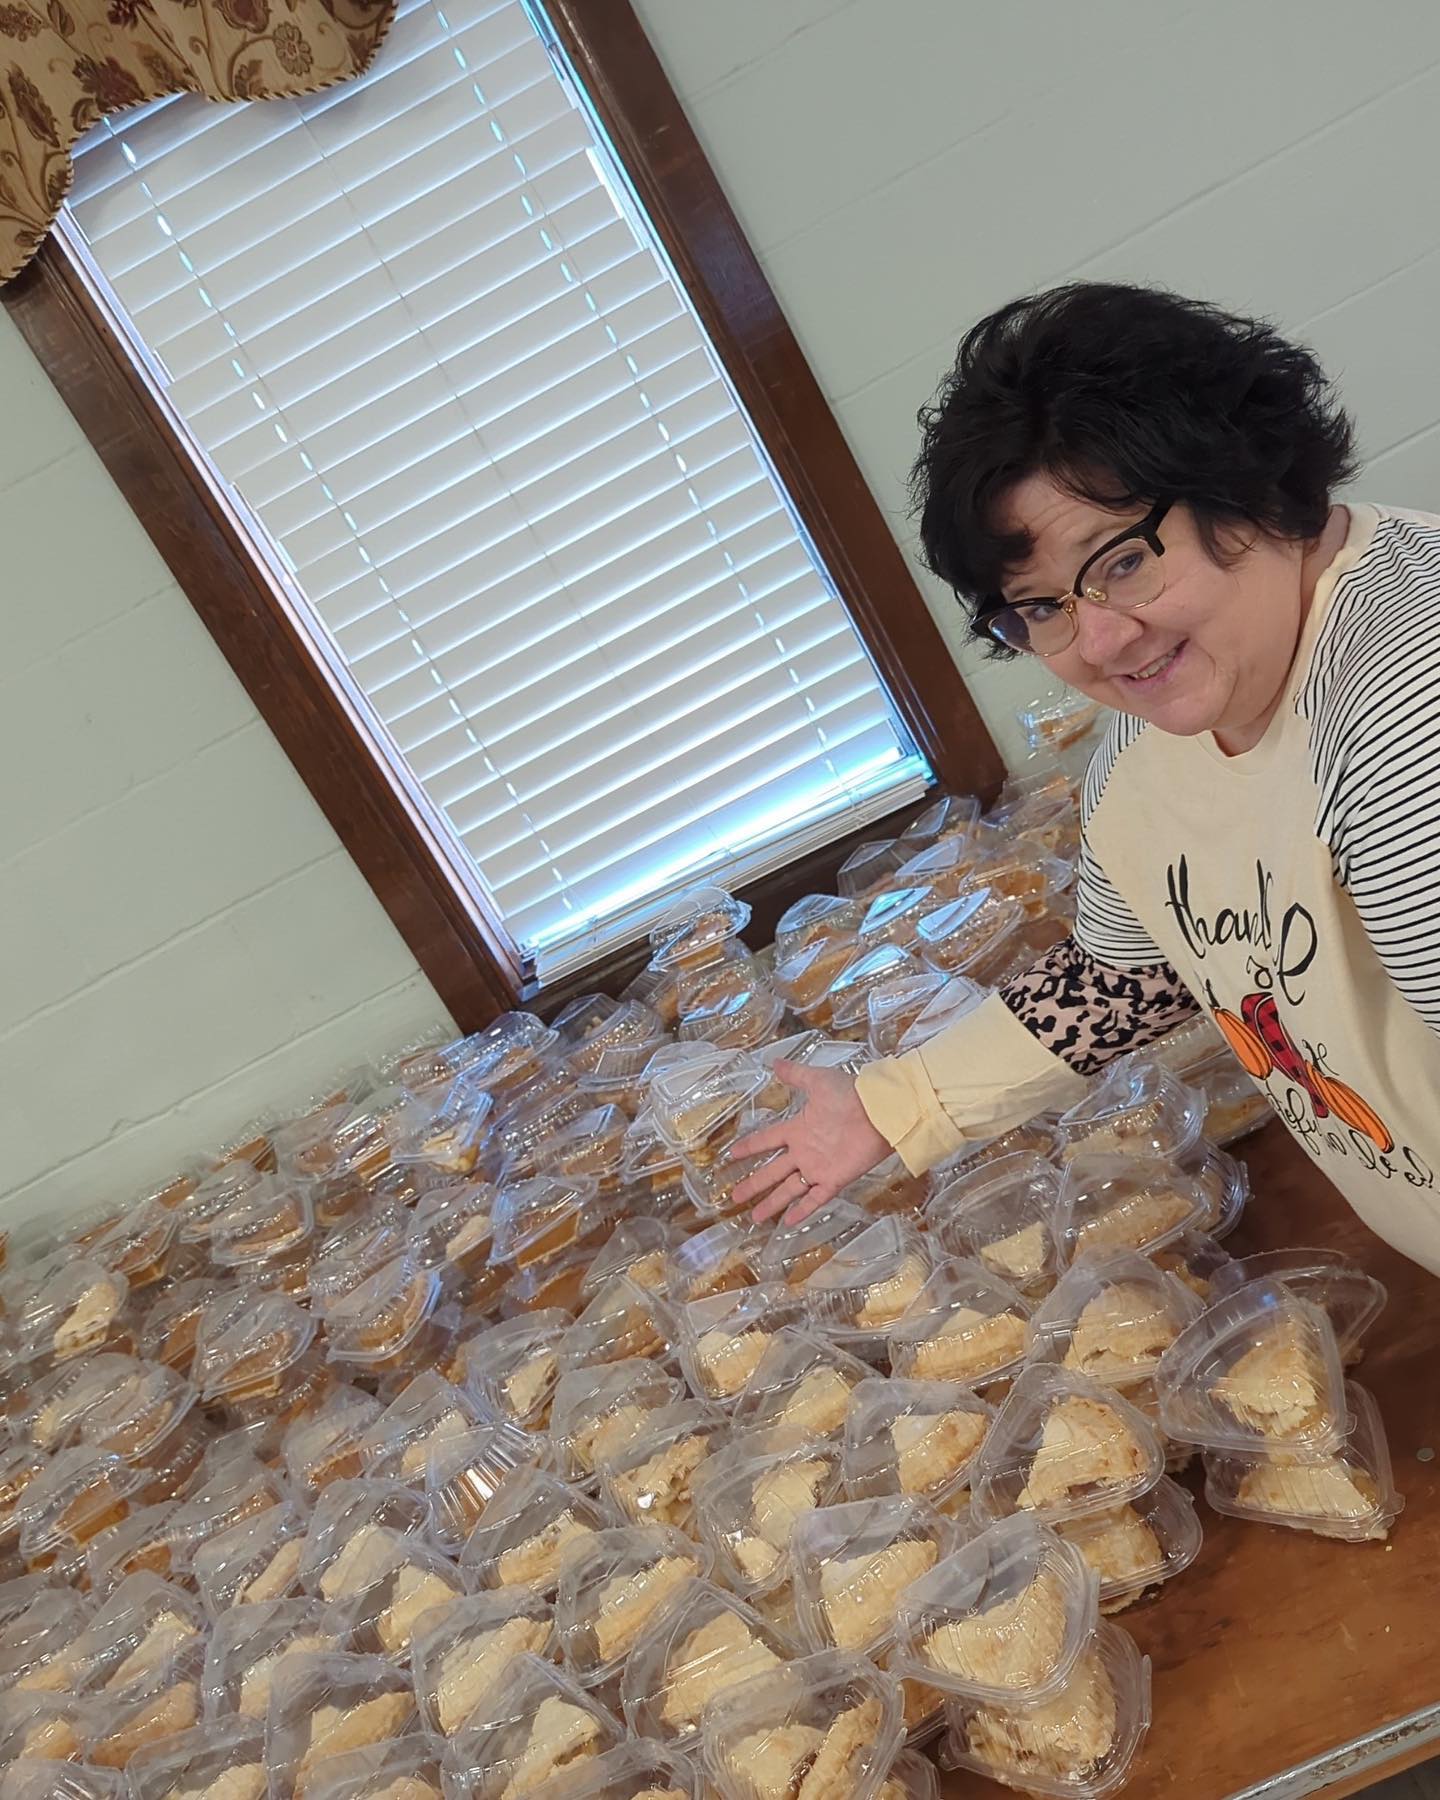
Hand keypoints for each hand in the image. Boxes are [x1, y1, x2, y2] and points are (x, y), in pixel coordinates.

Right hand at [729, 1060, 891, 1225]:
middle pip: (772, 1171)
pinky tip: (788, 1222)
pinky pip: (815, 1198)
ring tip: (754, 1216)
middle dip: (753, 1183)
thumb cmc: (850, 1095)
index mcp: (798, 1128)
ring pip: (789, 1189)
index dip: (749, 1147)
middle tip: (734, 1196)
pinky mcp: (834, 1180)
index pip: (767, 1140)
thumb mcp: (818, 1081)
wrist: (880, 1112)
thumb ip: (796, 1075)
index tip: (731, 1154)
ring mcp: (818, 1167)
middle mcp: (804, 1151)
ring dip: (772, 1203)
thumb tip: (773, 1062)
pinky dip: (802, 1210)